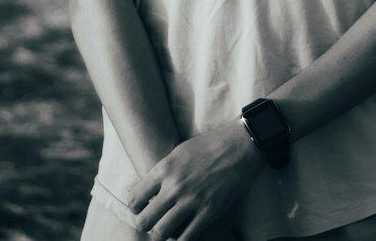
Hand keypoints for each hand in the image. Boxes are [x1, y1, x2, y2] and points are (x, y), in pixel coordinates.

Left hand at [126, 122, 260, 240]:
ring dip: (160, 235)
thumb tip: (146, 188)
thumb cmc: (209, 145)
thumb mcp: (180, 152)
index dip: (136, 208)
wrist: (240, 146)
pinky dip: (181, 240)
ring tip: (166, 230)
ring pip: (161, 233)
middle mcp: (174, 186)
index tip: (142, 208)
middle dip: (145, 225)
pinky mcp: (208, 213)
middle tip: (152, 222)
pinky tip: (183, 235)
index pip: (135, 198)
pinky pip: (186, 238)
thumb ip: (162, 171)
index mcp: (165, 168)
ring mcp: (191, 201)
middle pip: (144, 221)